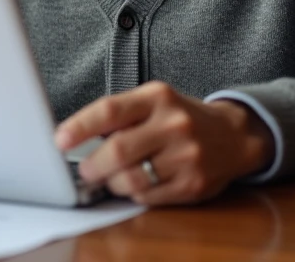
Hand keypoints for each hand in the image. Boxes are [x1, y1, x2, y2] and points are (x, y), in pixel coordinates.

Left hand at [54, 81, 274, 204]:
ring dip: (112, 182)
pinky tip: (137, 184)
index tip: (60, 140)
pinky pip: (148, 197)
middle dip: (93, 165)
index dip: (80, 126)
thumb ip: (120, 115)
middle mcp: (173, 124)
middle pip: (118, 150)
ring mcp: (186, 155)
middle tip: (85, 170)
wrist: (234, 135)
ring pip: (131, 179)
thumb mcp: (154, 102)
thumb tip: (76, 138)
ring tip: (112, 177)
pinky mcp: (192, 184)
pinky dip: (134, 193)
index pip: (110, 110)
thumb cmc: (181, 118)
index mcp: (158, 97)